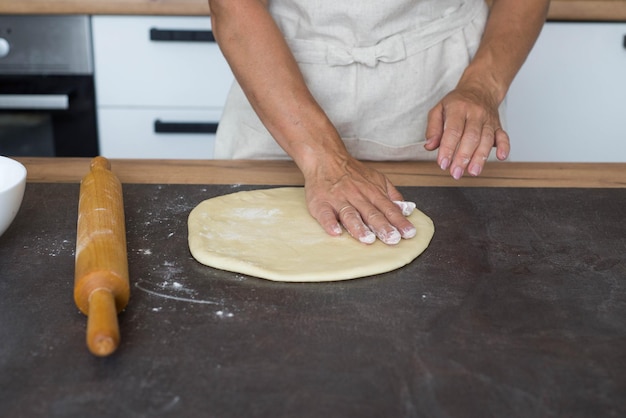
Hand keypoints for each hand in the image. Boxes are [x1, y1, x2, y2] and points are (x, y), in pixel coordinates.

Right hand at [302, 156, 416, 244]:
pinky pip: (325, 214)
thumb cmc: (352, 172)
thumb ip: (391, 195)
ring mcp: (338, 200)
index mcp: (372, 192)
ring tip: (367, 239)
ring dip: (359, 227)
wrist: (326, 158)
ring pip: (350, 214)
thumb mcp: (377, 179)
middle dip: (383, 227)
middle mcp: (357, 196)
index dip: (399, 222)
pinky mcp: (321, 203)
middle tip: (392, 239)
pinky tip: (335, 232)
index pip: (388, 209)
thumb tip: (407, 210)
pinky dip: (329, 223)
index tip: (409, 233)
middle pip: (371, 213)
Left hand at [424, 83, 509, 178]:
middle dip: (463, 157)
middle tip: (456, 172)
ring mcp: (488, 120)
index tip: (443, 163)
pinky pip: (504, 136)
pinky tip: (501, 156)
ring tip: (473, 172)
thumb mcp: (438, 109)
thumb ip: (433, 128)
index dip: (448, 148)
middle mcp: (475, 114)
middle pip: (471, 137)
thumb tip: (430, 146)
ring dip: (480, 157)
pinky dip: (504, 147)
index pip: (453, 131)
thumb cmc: (457, 103)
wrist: (480, 89)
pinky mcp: (498, 126)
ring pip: (486, 139)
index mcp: (458, 108)